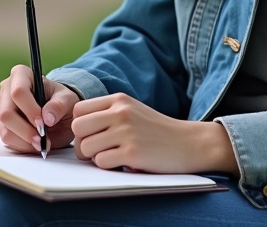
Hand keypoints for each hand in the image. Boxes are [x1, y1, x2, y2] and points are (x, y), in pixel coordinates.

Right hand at [0, 65, 78, 153]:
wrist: (56, 111)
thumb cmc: (61, 99)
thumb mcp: (68, 98)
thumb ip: (59, 105)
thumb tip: (47, 118)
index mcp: (21, 74)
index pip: (18, 91)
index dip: (30, 110)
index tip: (43, 122)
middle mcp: (6, 89)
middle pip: (7, 113)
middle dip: (26, 130)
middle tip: (42, 139)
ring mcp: (0, 107)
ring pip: (5, 130)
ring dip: (24, 141)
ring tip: (41, 143)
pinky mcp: (0, 124)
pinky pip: (6, 139)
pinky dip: (22, 146)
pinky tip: (35, 143)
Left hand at [71, 93, 237, 174]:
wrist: (189, 143)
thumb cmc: (158, 131)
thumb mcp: (133, 110)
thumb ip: (108, 114)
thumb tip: (78, 131)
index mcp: (119, 100)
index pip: (78, 110)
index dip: (80, 126)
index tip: (92, 136)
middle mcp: (121, 112)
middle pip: (77, 128)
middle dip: (81, 144)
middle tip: (96, 151)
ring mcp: (126, 132)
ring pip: (86, 147)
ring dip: (94, 157)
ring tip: (111, 157)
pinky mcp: (132, 152)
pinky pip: (101, 162)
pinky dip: (108, 166)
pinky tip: (123, 163)